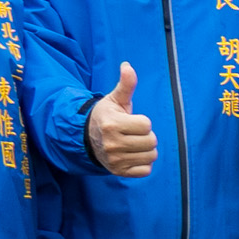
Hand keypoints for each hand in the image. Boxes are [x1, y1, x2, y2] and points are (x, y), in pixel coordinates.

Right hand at [85, 63, 155, 177]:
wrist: (87, 138)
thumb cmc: (107, 115)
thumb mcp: (115, 99)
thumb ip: (125, 85)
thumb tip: (127, 66)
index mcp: (112, 125)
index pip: (146, 125)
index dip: (143, 121)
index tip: (131, 120)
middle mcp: (112, 144)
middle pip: (151, 141)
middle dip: (147, 135)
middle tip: (134, 133)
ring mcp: (115, 160)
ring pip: (151, 156)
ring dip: (147, 149)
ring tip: (134, 143)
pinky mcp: (119, 172)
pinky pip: (145, 171)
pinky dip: (143, 164)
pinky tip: (133, 155)